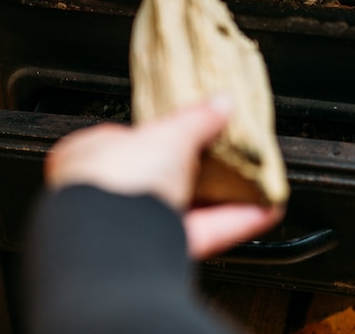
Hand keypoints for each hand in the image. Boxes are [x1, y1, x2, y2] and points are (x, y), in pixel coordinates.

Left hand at [45, 96, 284, 258]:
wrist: (112, 239)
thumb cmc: (115, 178)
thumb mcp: (168, 133)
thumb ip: (197, 119)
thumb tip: (220, 103)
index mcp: (94, 154)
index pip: (131, 138)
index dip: (163, 133)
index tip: (195, 129)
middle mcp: (107, 192)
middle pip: (161, 177)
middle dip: (196, 170)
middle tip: (227, 158)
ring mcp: (132, 224)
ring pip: (184, 208)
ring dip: (222, 198)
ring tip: (253, 183)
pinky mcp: (159, 251)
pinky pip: (201, 232)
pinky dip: (233, 221)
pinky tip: (260, 210)